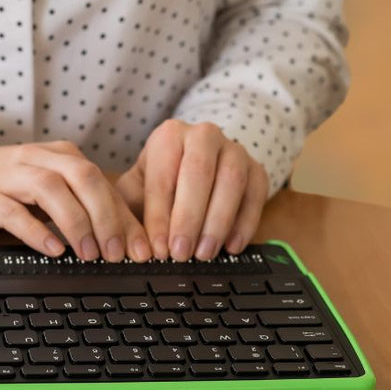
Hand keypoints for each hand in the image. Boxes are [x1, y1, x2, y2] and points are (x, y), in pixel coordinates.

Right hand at [0, 138, 151, 261]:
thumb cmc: (5, 185)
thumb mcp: (47, 188)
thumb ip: (80, 205)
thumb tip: (122, 240)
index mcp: (60, 156)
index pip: (103, 183)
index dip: (126, 218)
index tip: (143, 249)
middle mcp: (38, 159)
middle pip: (84, 178)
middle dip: (108, 217)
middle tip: (120, 254)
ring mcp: (8, 175)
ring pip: (51, 190)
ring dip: (76, 223)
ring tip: (90, 254)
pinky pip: (13, 211)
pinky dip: (36, 231)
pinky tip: (52, 250)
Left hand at [115, 119, 268, 260]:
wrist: (194, 162)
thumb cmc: (161, 180)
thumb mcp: (138, 188)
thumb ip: (133, 211)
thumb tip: (136, 247)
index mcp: (169, 136)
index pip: (162, 177)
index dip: (159, 216)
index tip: (157, 248)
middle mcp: (203, 136)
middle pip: (198, 173)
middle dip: (189, 218)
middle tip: (180, 253)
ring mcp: (235, 150)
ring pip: (232, 182)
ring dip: (218, 222)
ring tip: (203, 253)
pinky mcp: (257, 170)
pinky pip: (256, 195)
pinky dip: (245, 224)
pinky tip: (231, 247)